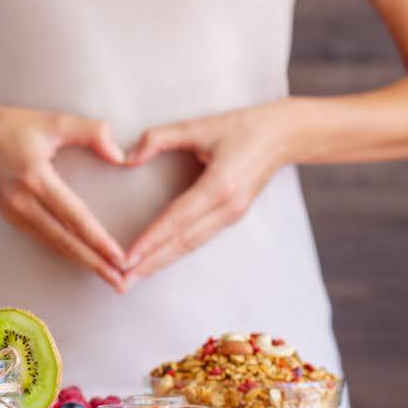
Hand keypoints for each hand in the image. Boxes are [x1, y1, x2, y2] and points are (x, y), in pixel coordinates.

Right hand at [0, 101, 128, 290]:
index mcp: (35, 178)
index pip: (74, 217)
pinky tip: (80, 259)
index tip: (120, 258)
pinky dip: (63, 252)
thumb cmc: (7, 125)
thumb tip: (121, 155)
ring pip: (53, 244)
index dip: (99, 241)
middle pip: (65, 241)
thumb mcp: (51, 121)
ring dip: (81, 262)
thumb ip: (90, 132)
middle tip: (121, 283)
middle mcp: (23, 201)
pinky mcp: (9, 216)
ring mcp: (13, 212)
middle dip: (95, 264)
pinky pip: (41, 238)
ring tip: (106, 277)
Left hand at [121, 101, 296, 288]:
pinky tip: (158, 261)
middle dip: (151, 263)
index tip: (128, 257)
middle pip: (182, 242)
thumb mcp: (199, 125)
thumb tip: (128, 157)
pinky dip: (176, 253)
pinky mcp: (232, 217)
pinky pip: (199, 240)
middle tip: (122, 281)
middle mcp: (227, 207)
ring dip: (161, 263)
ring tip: (135, 278)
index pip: (178, 219)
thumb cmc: (242, 127)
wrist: (285, 135)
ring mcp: (232, 215)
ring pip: (190, 246)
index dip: (151, 239)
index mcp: (219, 186)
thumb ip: (160, 138)